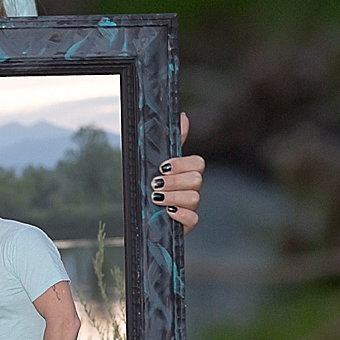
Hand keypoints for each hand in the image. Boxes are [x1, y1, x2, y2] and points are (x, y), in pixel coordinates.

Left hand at [151, 115, 201, 231]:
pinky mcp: (187, 223)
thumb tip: (184, 116)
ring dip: (173, 196)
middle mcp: (191, 188)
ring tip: (156, 198)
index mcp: (186, 171)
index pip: (198, 163)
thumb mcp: (156, 161)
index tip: (162, 166)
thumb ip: (172, 140)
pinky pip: (194, 219)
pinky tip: (168, 212)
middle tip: (155, 183)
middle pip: (196, 180)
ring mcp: (191, 206)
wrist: (140, 212)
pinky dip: (181, 214)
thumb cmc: (150, 184)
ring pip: (194, 198)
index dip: (182, 164)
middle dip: (174, 181)